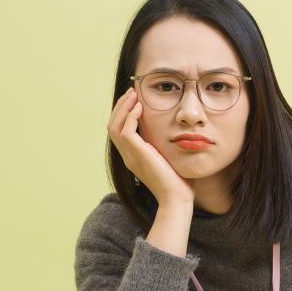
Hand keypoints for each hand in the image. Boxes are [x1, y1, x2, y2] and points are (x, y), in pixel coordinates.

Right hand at [107, 87, 194, 207]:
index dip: (123, 114)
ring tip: (134, 94)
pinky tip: (140, 107)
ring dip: (123, 108)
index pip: (118, 131)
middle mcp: (127, 156)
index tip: (134, 100)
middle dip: (120, 107)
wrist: (177, 198)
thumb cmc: (178, 182)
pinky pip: (126, 131)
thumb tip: (170, 131)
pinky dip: (130, 117)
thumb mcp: (168, 158)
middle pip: (112, 126)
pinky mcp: (137, 155)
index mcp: (132, 157)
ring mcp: (130, 156)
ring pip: (114, 127)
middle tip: (131, 92)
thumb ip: (163, 145)